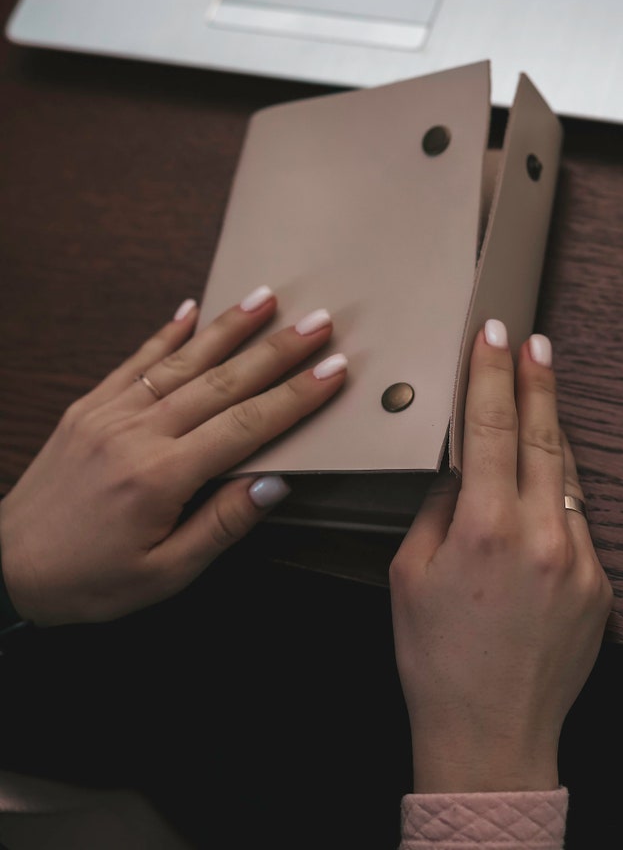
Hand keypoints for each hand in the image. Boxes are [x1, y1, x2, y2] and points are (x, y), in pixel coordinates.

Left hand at [0, 287, 346, 626]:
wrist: (4, 567)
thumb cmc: (85, 580)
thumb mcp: (163, 574)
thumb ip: (221, 525)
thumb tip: (274, 483)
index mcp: (160, 477)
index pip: (246, 426)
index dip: (295, 397)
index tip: (333, 371)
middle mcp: (137, 433)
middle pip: (222, 382)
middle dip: (276, 350)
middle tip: (319, 322)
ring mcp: (110, 413)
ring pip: (181, 361)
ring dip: (228, 328)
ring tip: (266, 297)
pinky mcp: (88, 407)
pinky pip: (134, 361)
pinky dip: (164, 332)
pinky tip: (190, 309)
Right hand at [389, 321, 612, 794]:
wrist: (490, 734)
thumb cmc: (435, 657)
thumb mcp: (408, 573)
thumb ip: (437, 508)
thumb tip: (458, 464)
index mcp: (484, 527)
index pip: (491, 427)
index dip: (493, 373)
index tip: (496, 335)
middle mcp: (539, 535)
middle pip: (541, 435)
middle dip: (536, 382)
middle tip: (535, 341)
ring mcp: (579, 560)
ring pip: (566, 475)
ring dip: (550, 432)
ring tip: (539, 395)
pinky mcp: (601, 586)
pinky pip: (577, 523)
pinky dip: (557, 498)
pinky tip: (540, 491)